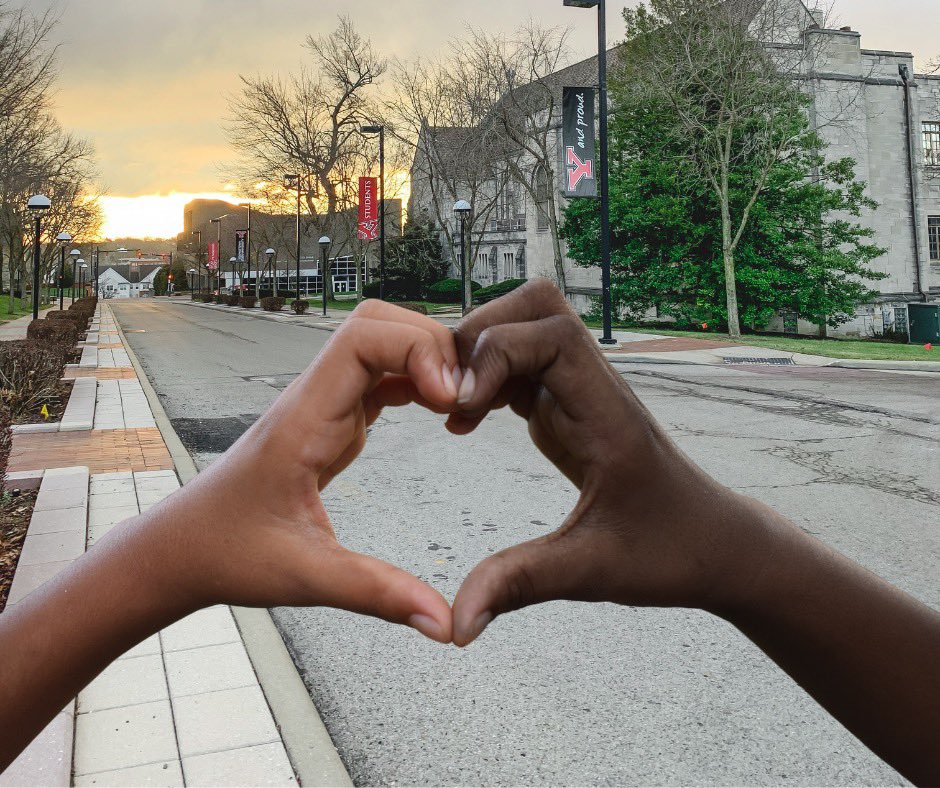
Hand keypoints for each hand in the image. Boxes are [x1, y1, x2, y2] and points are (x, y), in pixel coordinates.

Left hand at [116, 300, 461, 641]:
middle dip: (433, 343)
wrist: (183, 547)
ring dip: (428, 358)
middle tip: (466, 395)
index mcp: (305, 418)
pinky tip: (441, 409)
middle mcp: (315, 398)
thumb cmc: (227, 552)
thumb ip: (378, 594)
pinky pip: (383, 375)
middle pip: (380, 323)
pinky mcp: (333, 418)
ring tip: (462, 403)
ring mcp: (324, 403)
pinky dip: (419, 379)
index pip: (364, 338)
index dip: (418, 351)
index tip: (450, 397)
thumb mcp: (306, 577)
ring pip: (383, 342)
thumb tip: (445, 624)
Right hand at [447, 280, 766, 645]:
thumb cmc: (670, 551)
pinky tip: (465, 423)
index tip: (460, 408)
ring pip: (523, 328)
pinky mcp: (567, 406)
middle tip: (445, 395)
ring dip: (478, 355)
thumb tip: (455, 625)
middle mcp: (593, 387)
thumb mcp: (592, 571)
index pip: (552, 334)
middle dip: (479, 336)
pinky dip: (485, 379)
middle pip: (534, 307)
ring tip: (451, 411)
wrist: (715, 543)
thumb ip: (521, 586)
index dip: (496, 353)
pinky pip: (519, 365)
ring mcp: (580, 391)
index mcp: (606, 411)